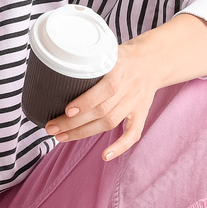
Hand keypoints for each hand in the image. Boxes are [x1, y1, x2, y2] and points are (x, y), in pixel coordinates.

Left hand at [43, 36, 162, 162]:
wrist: (154, 60)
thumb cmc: (123, 57)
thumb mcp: (108, 51)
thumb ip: (89, 62)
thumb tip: (57, 73)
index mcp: (120, 69)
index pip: (105, 89)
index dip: (86, 102)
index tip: (66, 110)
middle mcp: (129, 88)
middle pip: (102, 110)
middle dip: (74, 122)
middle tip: (51, 128)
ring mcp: (135, 103)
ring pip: (110, 122)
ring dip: (84, 132)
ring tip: (61, 137)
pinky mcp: (141, 114)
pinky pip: (133, 134)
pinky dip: (120, 147)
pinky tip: (105, 156)